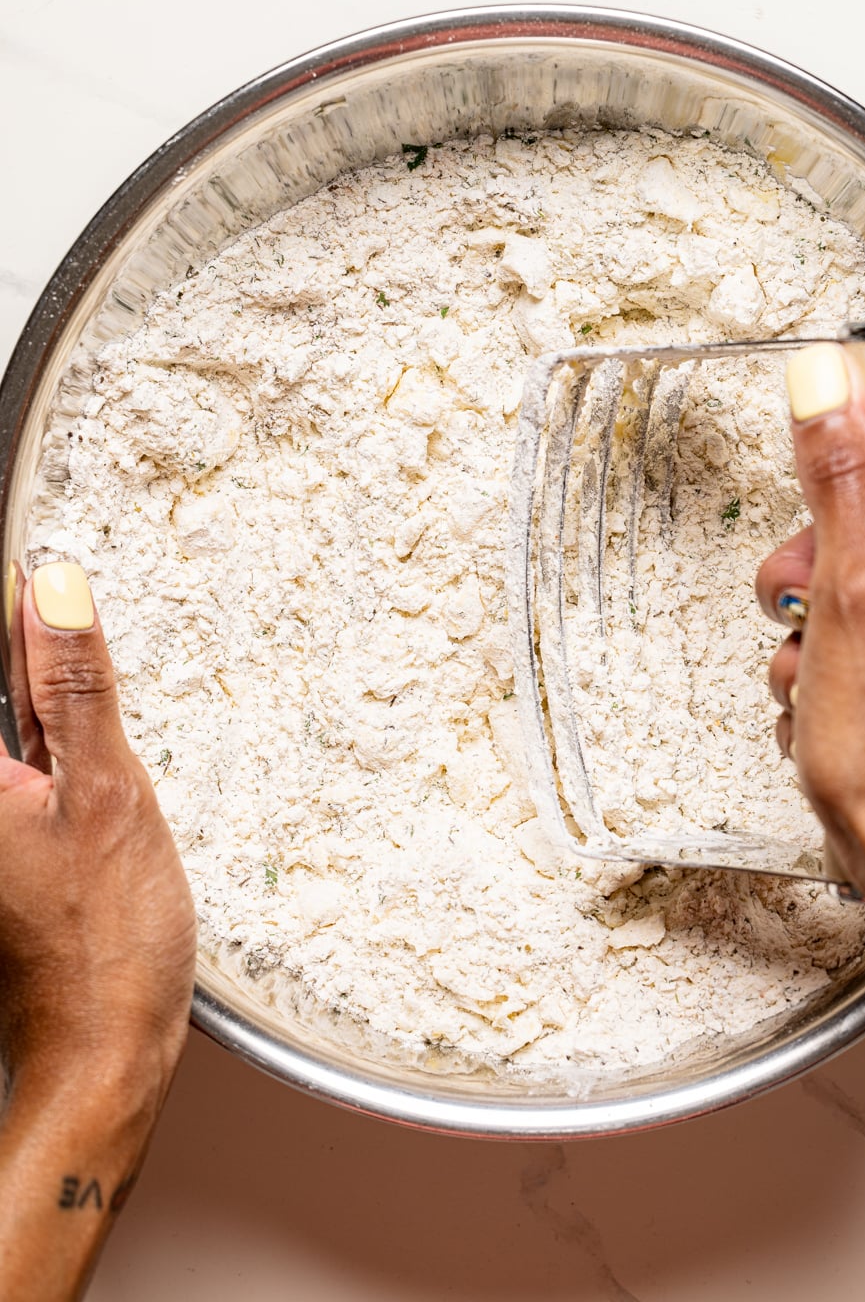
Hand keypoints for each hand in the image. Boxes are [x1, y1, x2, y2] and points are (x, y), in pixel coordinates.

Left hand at [0, 560, 195, 1300]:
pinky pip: (11, 752)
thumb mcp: (104, 793)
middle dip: (25, 643)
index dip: (10, 600)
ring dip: (31, 680)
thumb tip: (53, 586)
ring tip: (73, 646)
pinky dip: (38, 722)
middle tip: (66, 623)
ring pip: (2, 720)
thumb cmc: (104, 942)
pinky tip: (80, 724)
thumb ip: (72, 686)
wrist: (99, 1053)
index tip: (37, 560)